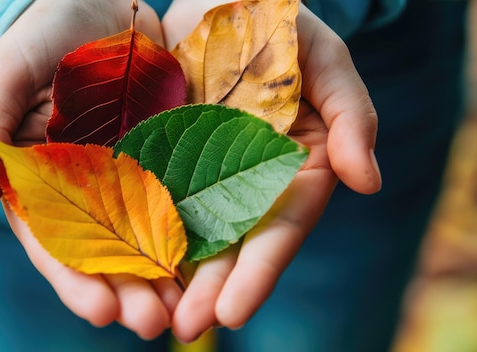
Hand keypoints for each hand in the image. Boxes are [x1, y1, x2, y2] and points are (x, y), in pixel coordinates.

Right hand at [0, 0, 180, 338]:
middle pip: (104, 252)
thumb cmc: (45, 32)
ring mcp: (129, 173)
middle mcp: (86, 186)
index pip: (53, 242)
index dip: (74, 279)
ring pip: (145, 237)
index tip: (101, 309)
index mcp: (42, 178)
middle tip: (153, 323)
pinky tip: (209, 264)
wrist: (102, 2)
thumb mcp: (10, 73)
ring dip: (163, 277)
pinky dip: (192, 234)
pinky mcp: (167, 155)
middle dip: (127, 290)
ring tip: (184, 311)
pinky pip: (180, 199)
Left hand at [163, 2, 380, 341]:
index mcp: (291, 171)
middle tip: (183, 327)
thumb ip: (352, 117)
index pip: (278, 229)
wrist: (221, 1)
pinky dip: (134, 231)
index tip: (232, 311)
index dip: (258, 272)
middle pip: (228, 245)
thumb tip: (367, 182)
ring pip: (186, 232)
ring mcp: (201, 172)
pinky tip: (119, 263)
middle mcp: (246, 182)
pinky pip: (146, 196)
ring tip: (148, 315)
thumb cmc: (281, 27)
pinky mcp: (160, 156)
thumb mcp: (325, 61)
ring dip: (168, 275)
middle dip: (208, 288)